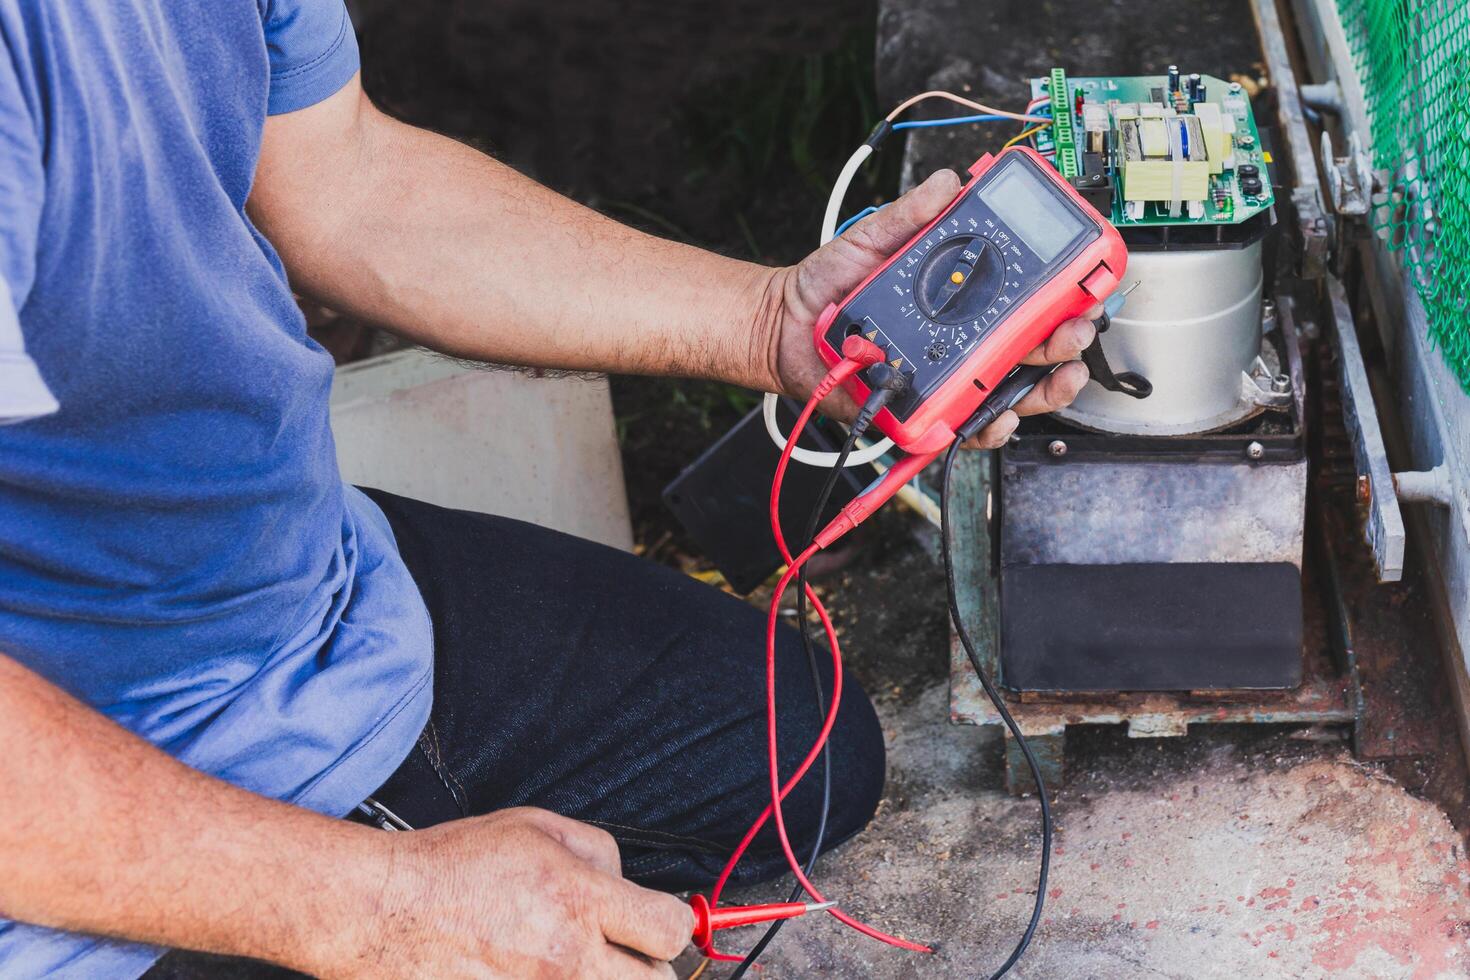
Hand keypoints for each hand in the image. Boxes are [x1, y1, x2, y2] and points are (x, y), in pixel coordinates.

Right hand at [325, 808, 692, 978]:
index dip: (672, 924)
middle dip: (647, 965)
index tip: (659, 922)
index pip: (670, 930)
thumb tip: (630, 883)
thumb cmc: (452, 865)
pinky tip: (540, 970)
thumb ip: (600, 852)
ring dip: (606, 979)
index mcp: (577, 899)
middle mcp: (565, 957)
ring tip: (576, 959)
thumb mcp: (536, 826)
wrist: (386, 909)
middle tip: (624, 949)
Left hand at [760, 170, 1097, 448]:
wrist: (783, 325)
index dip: (1063, 295)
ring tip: (1059, 375)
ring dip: (1046, 388)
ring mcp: (948, 378)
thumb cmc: (831, 286)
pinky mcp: (924, 412)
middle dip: (1067, 340)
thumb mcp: (875, 239)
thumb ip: (913, 214)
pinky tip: (1002, 414)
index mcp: (964, 300)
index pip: (1028, 299)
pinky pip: (968, 428)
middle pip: (1034, 347)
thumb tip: (950, 184)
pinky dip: (991, 427)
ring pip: (1014, 392)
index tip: (1085, 284)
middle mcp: (965, 341)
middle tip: (1077, 329)